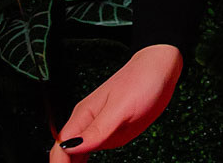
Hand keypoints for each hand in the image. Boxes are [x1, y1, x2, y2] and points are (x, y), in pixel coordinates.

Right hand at [50, 44, 183, 160]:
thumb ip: (97, 129)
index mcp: (84, 116)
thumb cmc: (142, 80)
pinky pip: (95, 148)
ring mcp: (100, 127)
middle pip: (66, 152)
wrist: (161, 68)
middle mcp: (88, 123)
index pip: (61, 147)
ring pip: (78, 153)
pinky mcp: (112, 129)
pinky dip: (86, 160)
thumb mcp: (121, 107)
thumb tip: (71, 147)